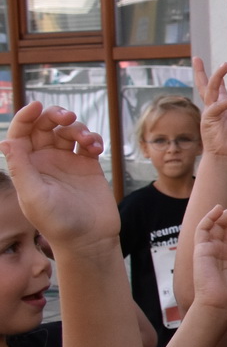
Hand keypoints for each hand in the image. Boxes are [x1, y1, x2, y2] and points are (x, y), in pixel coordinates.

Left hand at [0, 103, 118, 248]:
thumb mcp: (33, 196)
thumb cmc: (57, 223)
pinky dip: (93, 139)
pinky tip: (97, 148)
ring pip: (68, 132)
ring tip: (87, 140)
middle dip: (55, 117)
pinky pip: (89, 143)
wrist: (89, 239)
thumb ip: (20, 168)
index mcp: (27, 166)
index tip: (37, 106)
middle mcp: (45, 161)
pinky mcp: (89, 166)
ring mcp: (67, 162)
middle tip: (68, 118)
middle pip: (45, 127)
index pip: (21, 134)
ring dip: (77, 128)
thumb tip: (6, 141)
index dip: (26, 117)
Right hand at [193, 57, 226, 159]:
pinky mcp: (208, 120)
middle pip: (205, 86)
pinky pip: (216, 107)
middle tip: (196, 58)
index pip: (219, 89)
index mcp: (224, 108)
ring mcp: (209, 113)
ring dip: (216, 77)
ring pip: (209, 90)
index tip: (222, 64)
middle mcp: (214, 108)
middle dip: (201, 72)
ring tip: (224, 65)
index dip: (219, 77)